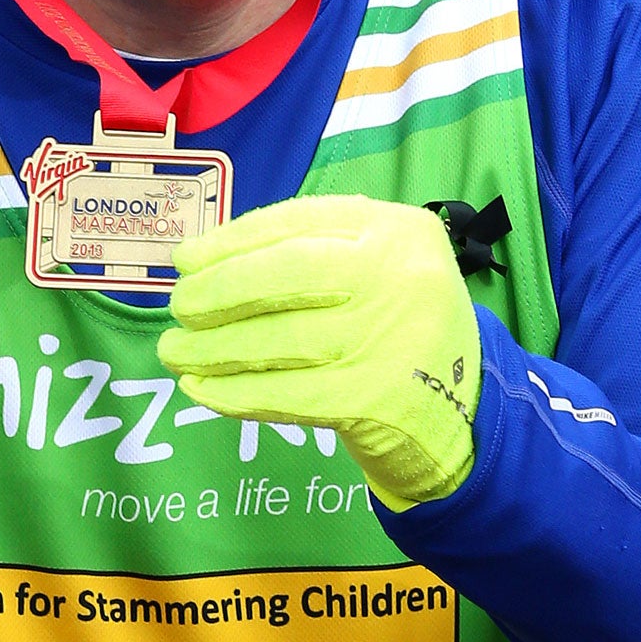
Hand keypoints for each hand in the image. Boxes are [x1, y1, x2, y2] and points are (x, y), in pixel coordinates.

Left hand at [158, 195, 480, 509]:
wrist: (467, 418)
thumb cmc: (397, 331)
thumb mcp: (376, 270)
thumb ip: (309, 253)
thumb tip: (202, 260)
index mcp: (397, 229)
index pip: (296, 223)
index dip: (230, 241)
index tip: (185, 260)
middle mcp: (401, 275)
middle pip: (285, 274)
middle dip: (217, 291)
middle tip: (178, 308)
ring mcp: (392, 338)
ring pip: (279, 337)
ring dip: (212, 348)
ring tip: (173, 351)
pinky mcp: (379, 400)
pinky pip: (287, 392)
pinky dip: (234, 392)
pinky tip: (200, 389)